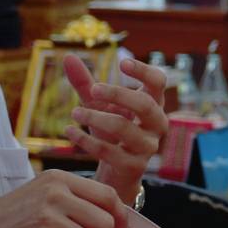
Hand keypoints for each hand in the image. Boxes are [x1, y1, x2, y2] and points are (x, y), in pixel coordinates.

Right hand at [0, 170, 127, 227]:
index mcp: (56, 178)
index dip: (119, 214)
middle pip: (104, 220)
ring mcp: (48, 218)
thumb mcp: (37, 196)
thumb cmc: (4, 222)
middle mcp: (55, 194)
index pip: (106, 194)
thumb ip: (72, 199)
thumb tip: (113, 215)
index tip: (122, 227)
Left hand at [62, 54, 167, 199]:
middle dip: (118, 94)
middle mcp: (156, 124)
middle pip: (145, 104)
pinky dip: (85, 140)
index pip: (159, 81)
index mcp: (153, 103)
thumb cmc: (112, 131)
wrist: (117, 171)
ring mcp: (147, 146)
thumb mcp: (99, 105)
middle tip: (93, 90)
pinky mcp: (134, 166)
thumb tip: (69, 57)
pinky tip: (69, 130)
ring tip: (74, 113)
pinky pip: (109, 151)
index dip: (144, 71)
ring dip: (95, 118)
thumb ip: (85, 82)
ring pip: (124, 128)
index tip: (122, 64)